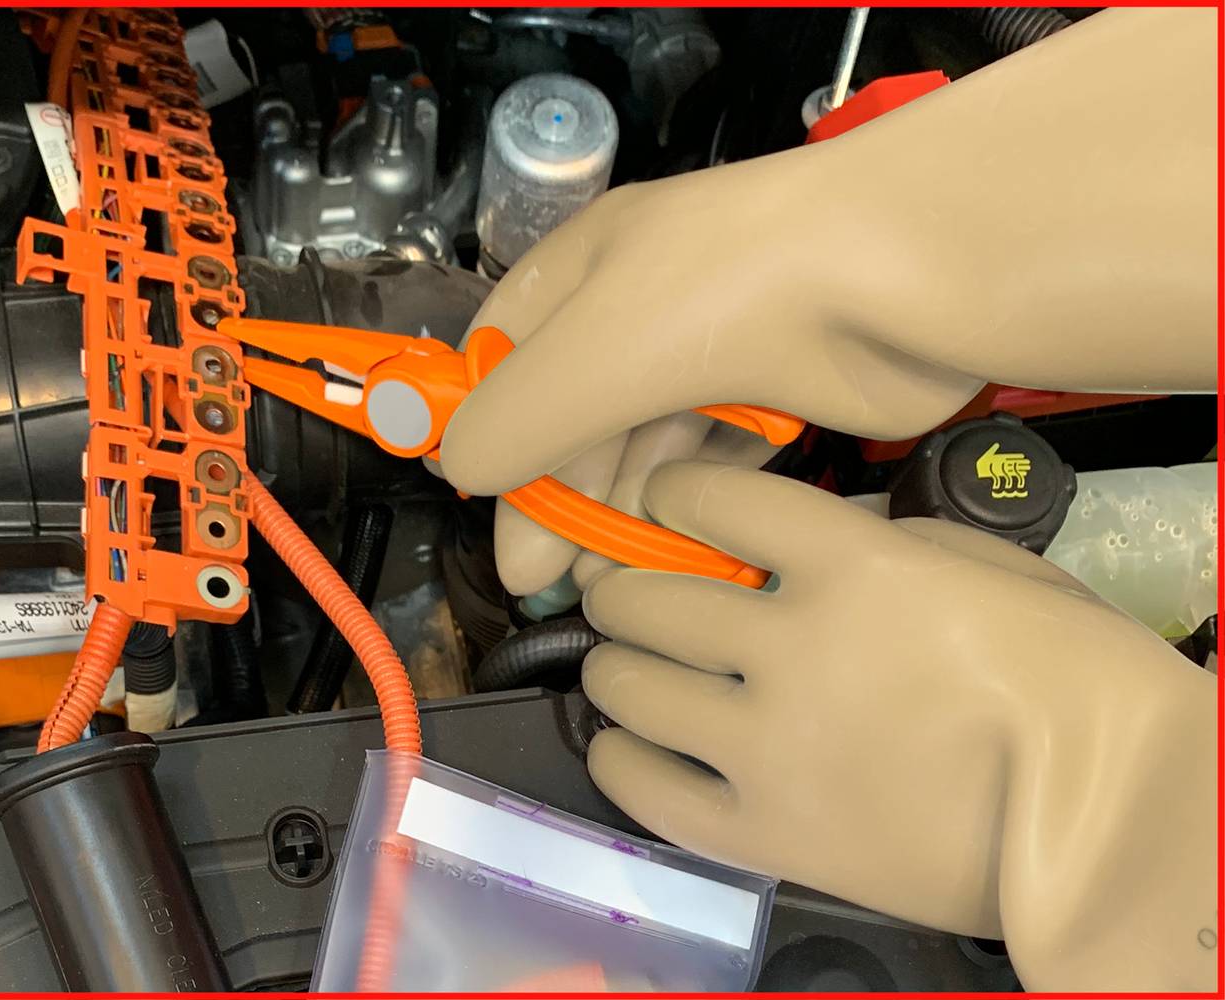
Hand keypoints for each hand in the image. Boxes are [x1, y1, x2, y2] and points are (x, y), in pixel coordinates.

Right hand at [440, 8, 1212, 596]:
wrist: (901, 276)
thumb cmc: (719, 294)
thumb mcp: (585, 355)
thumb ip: (511, 420)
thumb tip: (461, 474)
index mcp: (584, 268)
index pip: (501, 351)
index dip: (479, 423)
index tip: (472, 497)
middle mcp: (641, 305)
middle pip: (571, 415)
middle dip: (550, 495)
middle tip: (535, 580)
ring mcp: (712, 350)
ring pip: (638, 447)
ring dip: (611, 515)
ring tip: (594, 588)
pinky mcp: (773, 399)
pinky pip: (706, 464)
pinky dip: (679, 511)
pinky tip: (664, 561)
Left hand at [579, 461, 1215, 990]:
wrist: (1110, 823)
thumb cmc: (1075, 682)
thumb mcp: (990, 569)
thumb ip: (882, 544)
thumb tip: (801, 546)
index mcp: (855, 567)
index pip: (717, 502)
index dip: (674, 497)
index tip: (663, 507)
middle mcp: (791, 647)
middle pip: (651, 598)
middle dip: (623, 588)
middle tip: (622, 595)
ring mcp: (769, 746)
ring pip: (633, 687)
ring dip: (614, 666)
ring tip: (621, 667)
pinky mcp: (764, 834)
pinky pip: (650, 790)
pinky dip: (620, 757)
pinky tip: (623, 743)